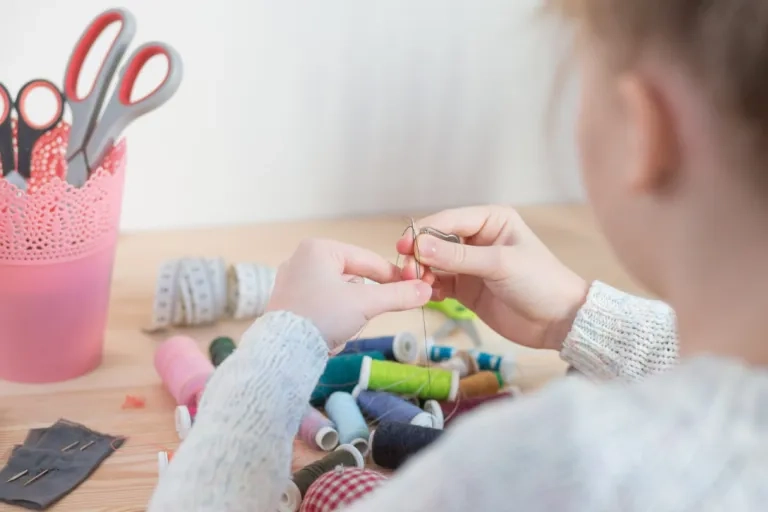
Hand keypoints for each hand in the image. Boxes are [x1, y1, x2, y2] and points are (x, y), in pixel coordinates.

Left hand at [266, 238, 431, 348]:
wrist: (284, 352)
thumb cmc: (322, 316)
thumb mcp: (365, 304)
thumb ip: (397, 295)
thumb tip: (426, 290)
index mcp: (319, 248)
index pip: (368, 259)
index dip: (393, 275)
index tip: (414, 288)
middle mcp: (302, 258)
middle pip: (354, 276)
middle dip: (363, 299)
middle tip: (367, 314)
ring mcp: (293, 280)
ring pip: (340, 292)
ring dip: (348, 310)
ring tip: (341, 326)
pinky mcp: (289, 301)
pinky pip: (324, 304)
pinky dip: (332, 316)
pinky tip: (327, 331)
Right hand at [397, 206, 588, 350]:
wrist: (559, 322)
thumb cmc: (540, 282)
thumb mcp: (499, 265)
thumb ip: (458, 257)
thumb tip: (419, 247)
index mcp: (491, 220)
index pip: (448, 220)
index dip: (423, 233)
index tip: (404, 248)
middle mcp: (477, 239)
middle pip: (435, 241)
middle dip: (419, 255)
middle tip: (407, 272)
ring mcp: (470, 265)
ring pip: (433, 263)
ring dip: (422, 272)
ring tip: (417, 285)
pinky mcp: (466, 288)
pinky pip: (439, 283)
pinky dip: (429, 288)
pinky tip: (428, 295)